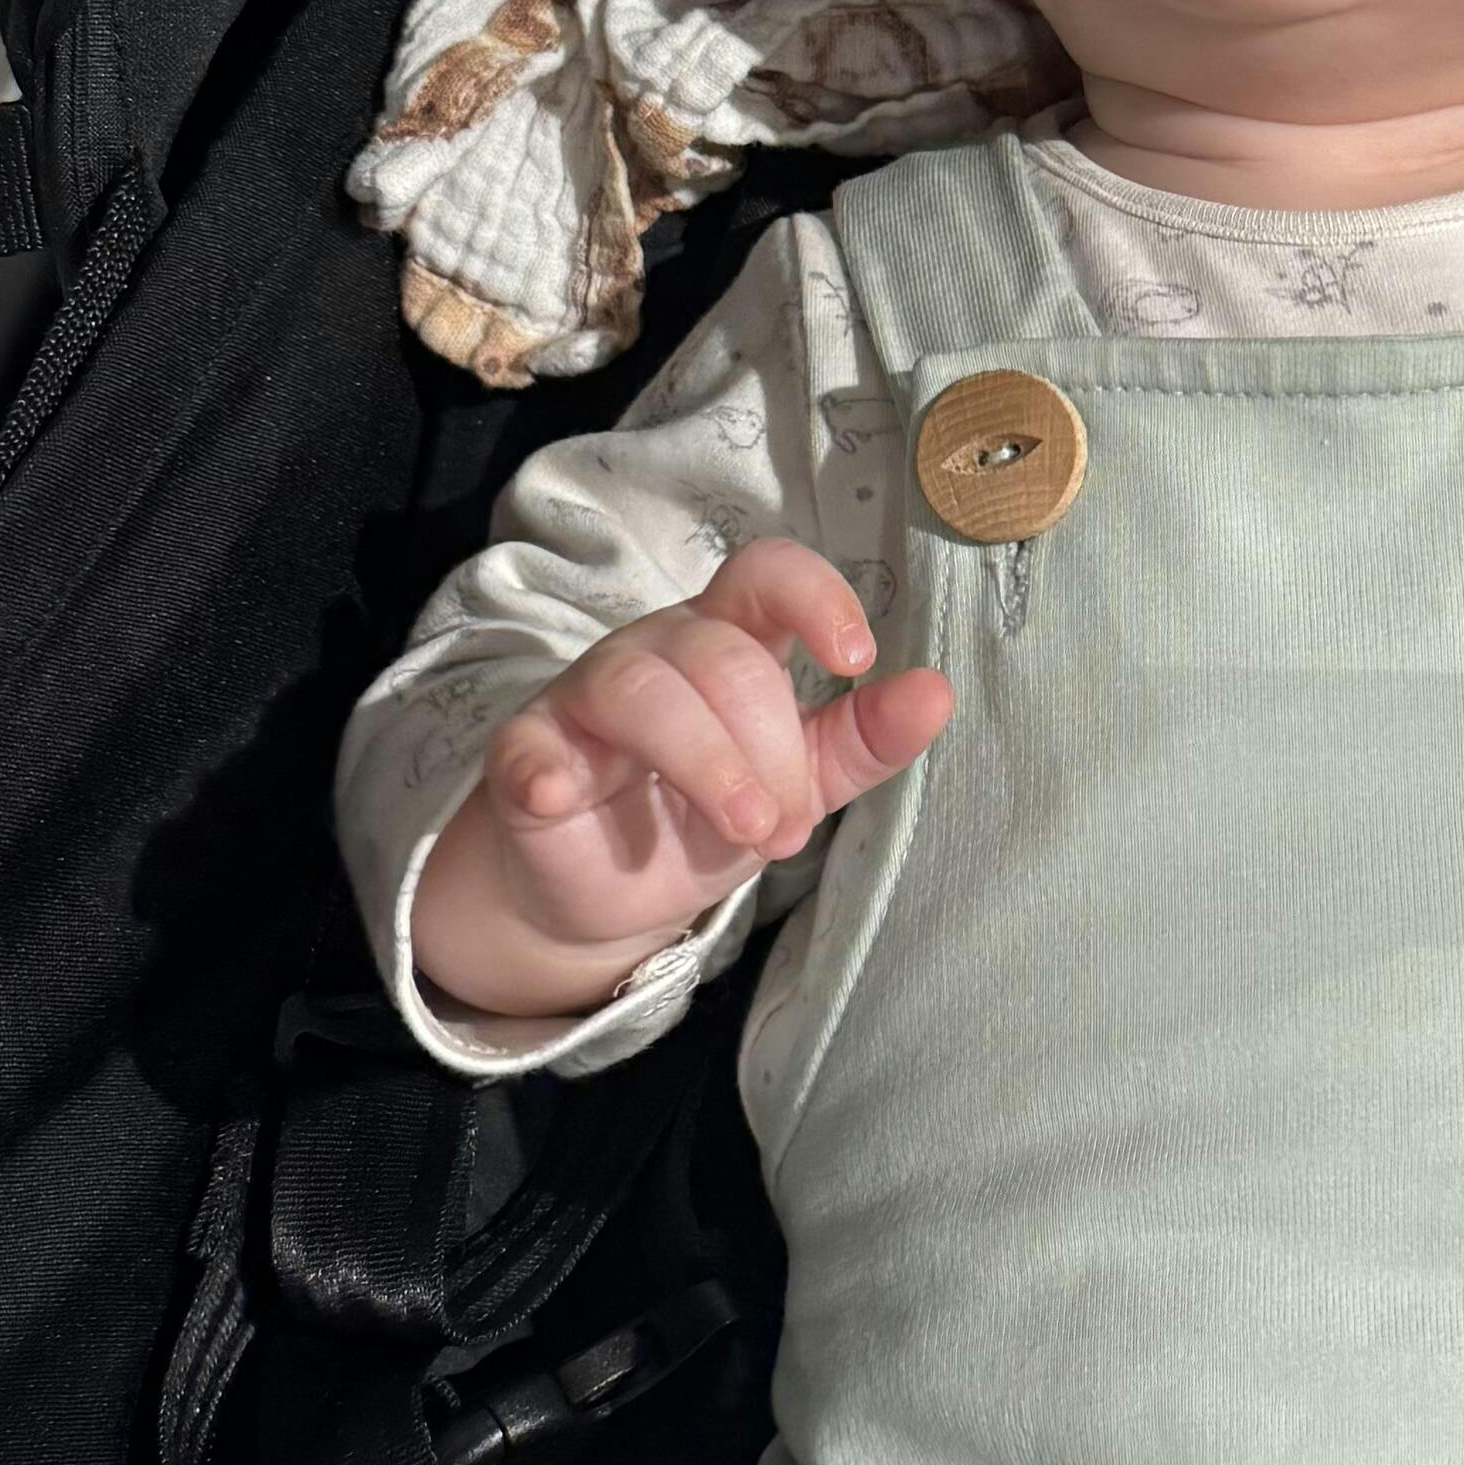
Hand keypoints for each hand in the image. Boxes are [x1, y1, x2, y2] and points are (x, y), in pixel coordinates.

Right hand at [410, 541, 950, 1021]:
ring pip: (641, 691)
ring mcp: (584, 697)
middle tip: (787, 829)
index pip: (766, 574)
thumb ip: (861, 740)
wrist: (604, 890)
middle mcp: (656, 651)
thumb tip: (936, 693)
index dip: (814, 598)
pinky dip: (546, 767)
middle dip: (771, 749)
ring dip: (706, 764)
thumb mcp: (799, 781)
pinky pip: (529, 745)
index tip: (856, 660)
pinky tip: (563, 797)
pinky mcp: (527, 753)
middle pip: (721, 658)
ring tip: (749, 832)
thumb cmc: (700, 811)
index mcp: (728, 640)